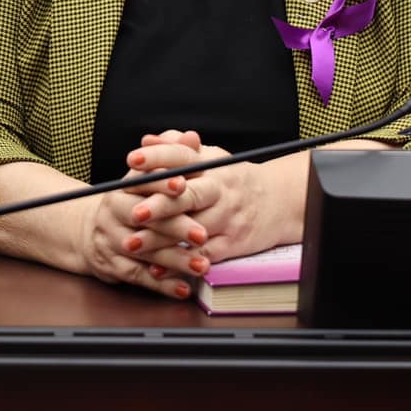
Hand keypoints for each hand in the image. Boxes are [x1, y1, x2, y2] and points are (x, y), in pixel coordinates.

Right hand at [74, 132, 202, 296]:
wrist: (89, 230)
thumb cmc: (129, 200)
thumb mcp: (145, 175)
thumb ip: (171, 156)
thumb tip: (192, 137)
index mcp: (123, 186)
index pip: (142, 181)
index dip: (161, 183)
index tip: (182, 185)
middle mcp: (113, 211)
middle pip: (143, 219)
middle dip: (174, 227)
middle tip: (202, 234)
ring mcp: (112, 240)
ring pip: (144, 251)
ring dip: (174, 260)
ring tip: (203, 265)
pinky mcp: (114, 266)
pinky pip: (140, 277)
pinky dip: (163, 285)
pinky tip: (185, 289)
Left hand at [124, 147, 301, 278]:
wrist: (278, 202)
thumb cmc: (232, 178)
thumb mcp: (209, 156)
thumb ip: (176, 148)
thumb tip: (146, 140)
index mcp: (210, 164)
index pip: (182, 156)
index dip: (157, 158)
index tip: (132, 160)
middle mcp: (219, 189)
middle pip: (189, 195)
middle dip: (160, 205)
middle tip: (134, 213)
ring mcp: (227, 217)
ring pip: (192, 229)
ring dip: (161, 239)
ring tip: (133, 244)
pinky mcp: (232, 243)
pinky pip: (203, 255)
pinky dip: (179, 264)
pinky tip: (156, 269)